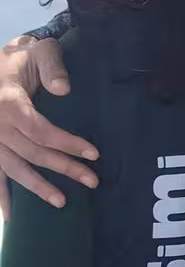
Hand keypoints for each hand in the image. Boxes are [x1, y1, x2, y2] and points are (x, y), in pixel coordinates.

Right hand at [0, 33, 92, 219]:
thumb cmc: (19, 58)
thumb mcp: (37, 52)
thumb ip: (52, 67)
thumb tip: (64, 89)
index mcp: (9, 103)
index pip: (41, 130)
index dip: (67, 143)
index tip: (94, 154)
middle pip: (32, 152)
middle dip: (63, 168)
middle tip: (93, 181)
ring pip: (12, 167)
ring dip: (36, 186)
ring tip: (61, 202)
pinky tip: (6, 214)